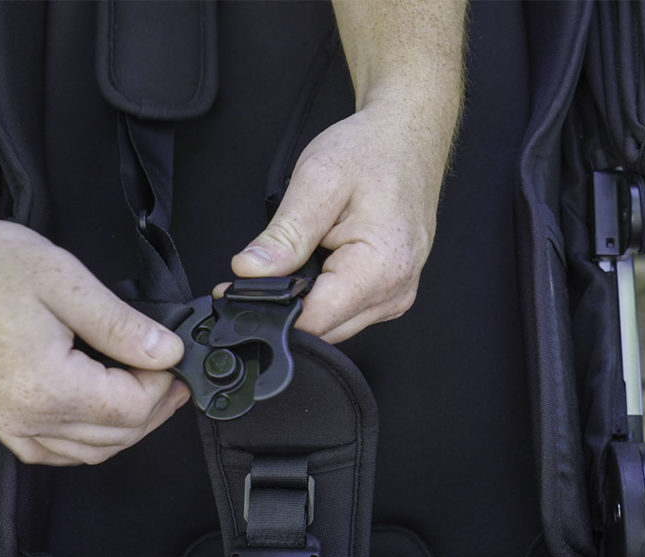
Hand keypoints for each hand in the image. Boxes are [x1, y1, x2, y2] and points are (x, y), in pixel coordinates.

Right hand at [0, 209, 188, 465]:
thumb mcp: (61, 279)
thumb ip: (120, 324)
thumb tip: (165, 351)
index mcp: (49, 385)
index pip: (132, 408)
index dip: (164, 384)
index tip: (174, 357)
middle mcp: (27, 414)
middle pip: (115, 437)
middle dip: (156, 408)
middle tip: (174, 376)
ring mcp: (6, 419)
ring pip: (85, 450)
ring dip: (125, 427)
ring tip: (148, 392)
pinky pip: (47, 450)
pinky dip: (81, 442)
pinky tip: (94, 418)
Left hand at [227, 101, 446, 342]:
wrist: (407, 139)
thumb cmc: (371, 152)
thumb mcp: (317, 183)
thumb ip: (283, 235)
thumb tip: (248, 272)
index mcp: (380, 268)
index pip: (313, 321)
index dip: (269, 309)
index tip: (237, 289)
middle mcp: (395, 291)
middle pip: (322, 329)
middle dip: (285, 304)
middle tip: (264, 263)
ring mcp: (396, 296)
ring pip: (332, 324)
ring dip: (306, 299)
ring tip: (302, 252)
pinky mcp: (391, 293)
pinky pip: (347, 311)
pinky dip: (325, 293)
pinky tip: (321, 261)